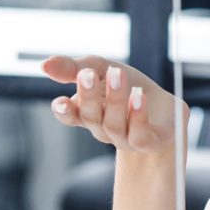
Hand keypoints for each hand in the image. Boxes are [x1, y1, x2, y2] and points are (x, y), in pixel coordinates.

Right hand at [41, 55, 183, 153]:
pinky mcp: (147, 143)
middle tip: (86, 73)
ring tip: (118, 74)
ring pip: (114, 124)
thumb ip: (73, 68)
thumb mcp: (100, 68)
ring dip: (115, 99)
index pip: (70, 115)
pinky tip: (139, 96)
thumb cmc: (128, 86)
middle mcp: (102, 128)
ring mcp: (124, 139)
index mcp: (87, 113)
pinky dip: (137, 116)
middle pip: (90, 116)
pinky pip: (138, 135)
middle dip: (88, 95)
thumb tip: (44, 65)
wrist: (164, 107)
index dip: (64, 111)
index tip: (61, 100)